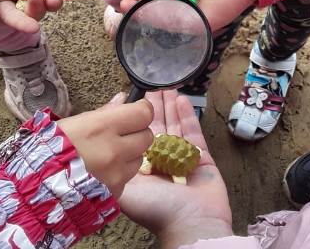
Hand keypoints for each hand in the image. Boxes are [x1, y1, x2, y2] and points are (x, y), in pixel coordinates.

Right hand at [59, 94, 153, 198]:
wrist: (33, 188)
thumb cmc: (49, 149)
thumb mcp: (72, 123)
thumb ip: (103, 112)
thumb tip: (123, 98)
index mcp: (102, 127)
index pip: (144, 113)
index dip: (141, 112)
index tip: (134, 113)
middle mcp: (114, 150)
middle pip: (146, 136)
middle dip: (137, 133)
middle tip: (120, 136)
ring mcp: (116, 174)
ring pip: (139, 158)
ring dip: (130, 155)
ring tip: (108, 156)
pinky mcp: (115, 193)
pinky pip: (127, 179)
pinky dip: (119, 175)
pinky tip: (102, 173)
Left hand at [118, 90, 231, 247]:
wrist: (191, 221)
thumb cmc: (156, 209)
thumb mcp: (126, 191)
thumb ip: (117, 171)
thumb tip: (108, 149)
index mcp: (144, 169)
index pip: (138, 138)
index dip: (136, 120)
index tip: (132, 101)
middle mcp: (162, 162)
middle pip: (158, 129)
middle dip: (154, 110)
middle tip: (152, 88)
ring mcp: (183, 158)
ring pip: (176, 127)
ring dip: (170, 108)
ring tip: (167, 88)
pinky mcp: (201, 156)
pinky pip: (193, 132)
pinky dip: (187, 115)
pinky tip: (182, 100)